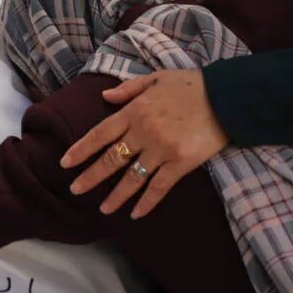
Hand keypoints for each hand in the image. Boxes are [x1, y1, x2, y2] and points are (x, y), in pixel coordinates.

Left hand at [59, 69, 227, 218]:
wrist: (226, 96)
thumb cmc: (191, 84)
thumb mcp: (156, 78)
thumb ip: (129, 89)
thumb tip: (104, 96)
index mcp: (134, 110)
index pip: (100, 133)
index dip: (81, 150)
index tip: (66, 163)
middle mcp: (143, 131)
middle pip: (111, 159)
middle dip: (91, 177)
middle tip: (75, 190)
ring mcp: (162, 149)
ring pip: (132, 178)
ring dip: (116, 196)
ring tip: (103, 209)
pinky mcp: (180, 163)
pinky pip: (158, 187)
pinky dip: (146, 202)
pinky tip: (135, 213)